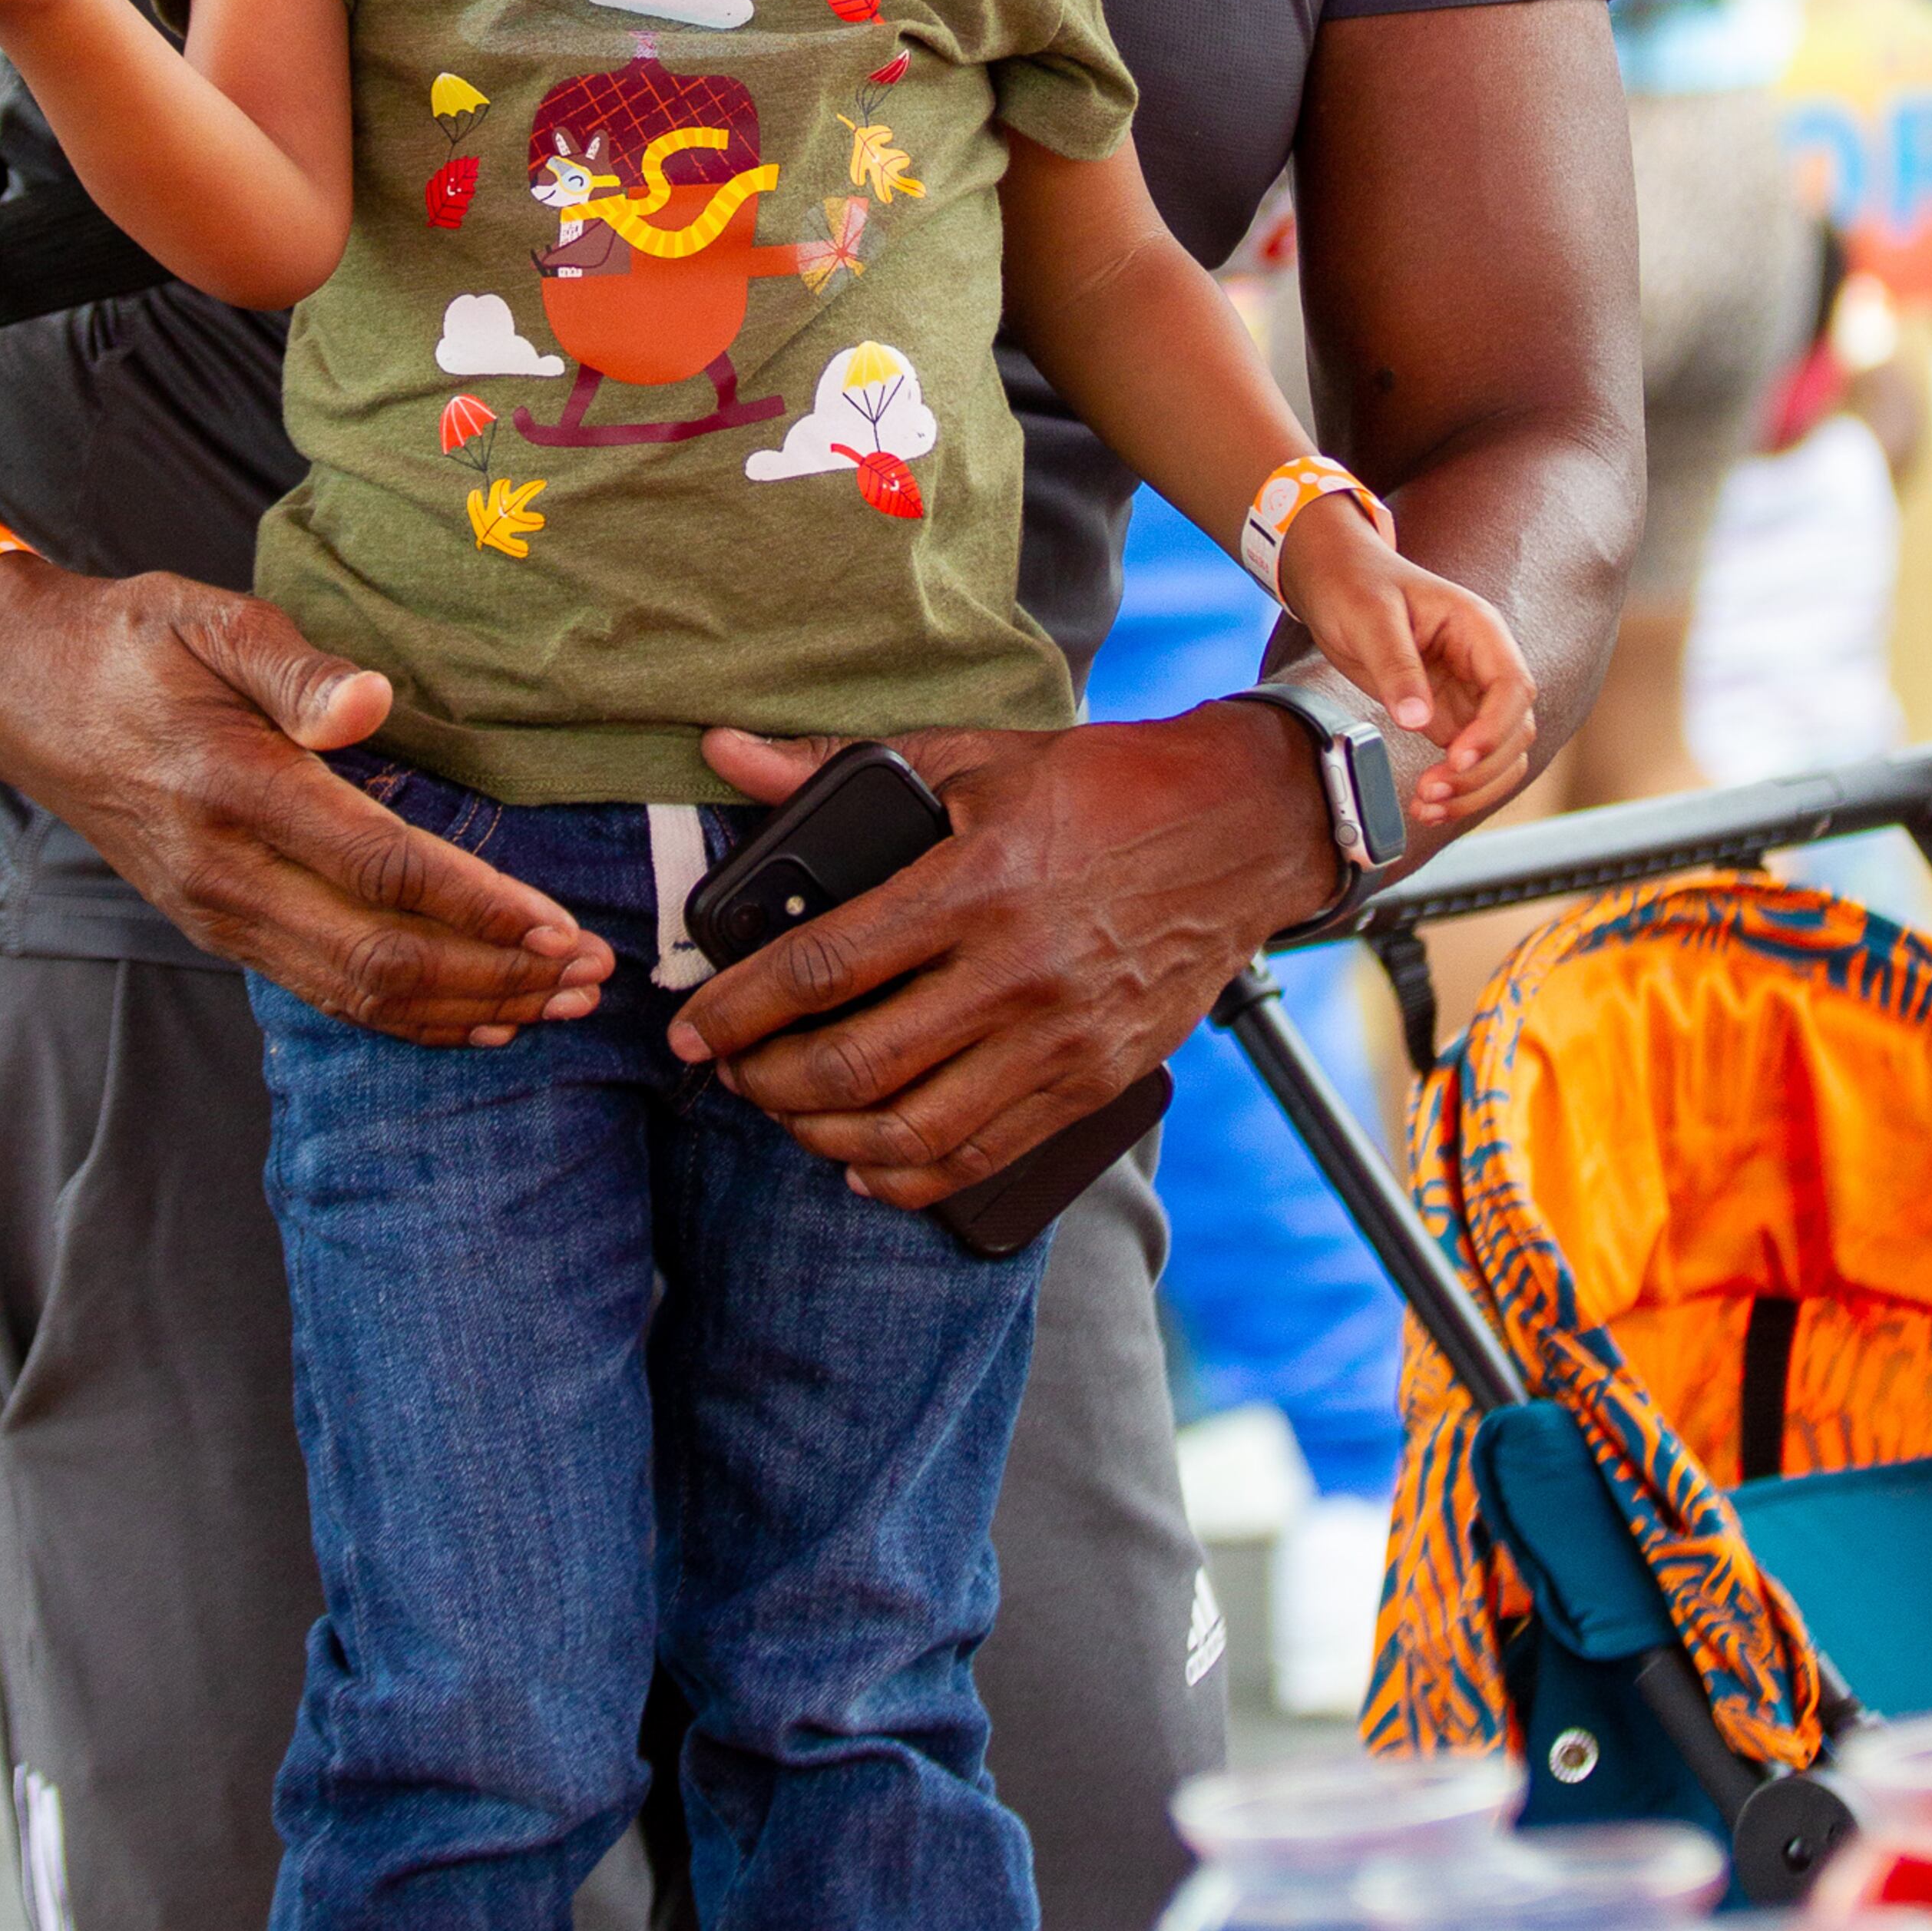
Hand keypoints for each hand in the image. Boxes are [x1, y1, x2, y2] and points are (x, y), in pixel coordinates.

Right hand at [0, 554, 610, 1047]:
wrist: (24, 695)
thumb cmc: (131, 644)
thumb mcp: (208, 618)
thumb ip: (293, 666)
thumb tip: (372, 704)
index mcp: (232, 787)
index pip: (378, 869)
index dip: (477, 906)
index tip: (559, 925)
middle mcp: (224, 872)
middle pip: (378, 957)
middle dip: (496, 975)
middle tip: (592, 976)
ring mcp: (216, 912)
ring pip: (355, 993)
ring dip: (465, 1007)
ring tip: (559, 1005)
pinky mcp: (216, 927)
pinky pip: (322, 992)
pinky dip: (405, 1017)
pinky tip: (474, 1018)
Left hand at [666, 703, 1333, 1208]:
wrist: (1240, 830)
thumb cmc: (1097, 788)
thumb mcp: (970, 755)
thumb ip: (836, 767)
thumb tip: (727, 754)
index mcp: (974, 884)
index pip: (826, 966)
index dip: (740, 1007)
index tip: (690, 1028)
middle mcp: (1015, 973)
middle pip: (857, 1064)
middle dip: (769, 1081)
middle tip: (732, 1071)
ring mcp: (1060, 1038)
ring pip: (914, 1130)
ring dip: (826, 1136)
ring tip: (787, 1112)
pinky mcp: (1095, 1081)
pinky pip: (984, 1155)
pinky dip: (909, 1176)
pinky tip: (863, 1161)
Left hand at [1276, 496, 1536, 830]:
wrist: (1334, 579)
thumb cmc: (1355, 584)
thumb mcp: (1370, 617)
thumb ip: (1397, 666)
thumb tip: (1418, 721)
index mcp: (1479, 629)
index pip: (1512, 687)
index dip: (1493, 729)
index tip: (1457, 758)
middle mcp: (1483, 664)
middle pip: (1514, 730)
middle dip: (1480, 769)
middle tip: (1430, 790)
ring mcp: (1469, 693)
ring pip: (1500, 754)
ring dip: (1472, 788)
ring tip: (1426, 806)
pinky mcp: (1448, 715)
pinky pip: (1468, 761)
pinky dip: (1456, 788)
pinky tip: (1425, 804)